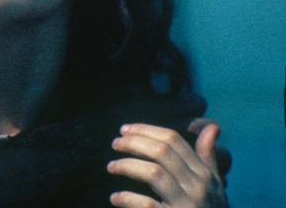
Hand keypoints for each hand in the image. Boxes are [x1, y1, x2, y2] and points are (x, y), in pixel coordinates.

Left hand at [107, 123, 227, 207]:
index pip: (174, 141)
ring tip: (111, 167)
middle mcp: (198, 188)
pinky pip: (146, 204)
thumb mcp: (214, 187)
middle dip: (134, 143)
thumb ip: (208, 158)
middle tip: (115, 143)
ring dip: (127, 166)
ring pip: (154, 173)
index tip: (125, 129)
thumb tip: (210, 126)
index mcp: (205, 175)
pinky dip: (127, 198)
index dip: (146, 130)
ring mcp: (186, 205)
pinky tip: (115, 197)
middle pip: (162, 152)